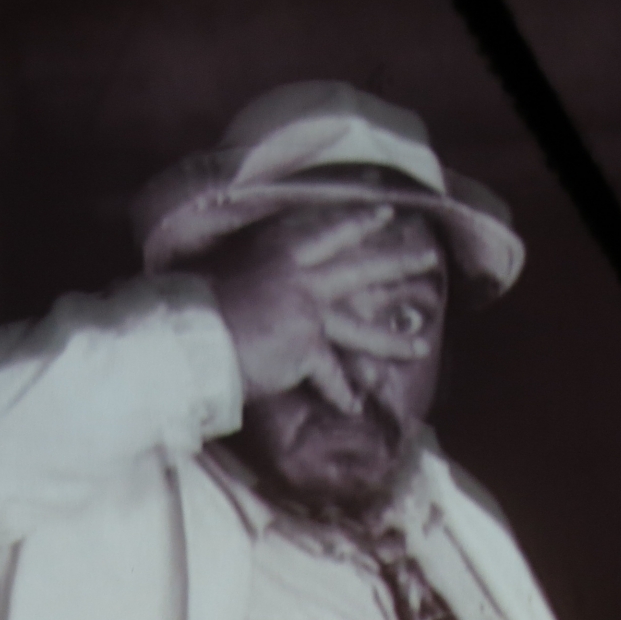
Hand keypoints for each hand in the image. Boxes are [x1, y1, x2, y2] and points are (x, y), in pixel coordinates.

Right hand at [209, 204, 441, 413]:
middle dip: (398, 263)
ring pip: (360, 328)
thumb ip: (259, 281)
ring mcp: (308, 312)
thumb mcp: (229, 277)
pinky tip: (354, 406)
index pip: (329, 234)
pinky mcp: (307, 348)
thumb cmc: (198, 311)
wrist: (192, 338)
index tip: (385, 213)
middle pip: (360, 269)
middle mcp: (300, 278)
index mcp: (280, 255)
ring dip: (392, 340)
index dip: (358, 223)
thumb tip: (266, 293)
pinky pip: (332, 376)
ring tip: (420, 346)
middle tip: (428, 257)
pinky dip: (341, 394)